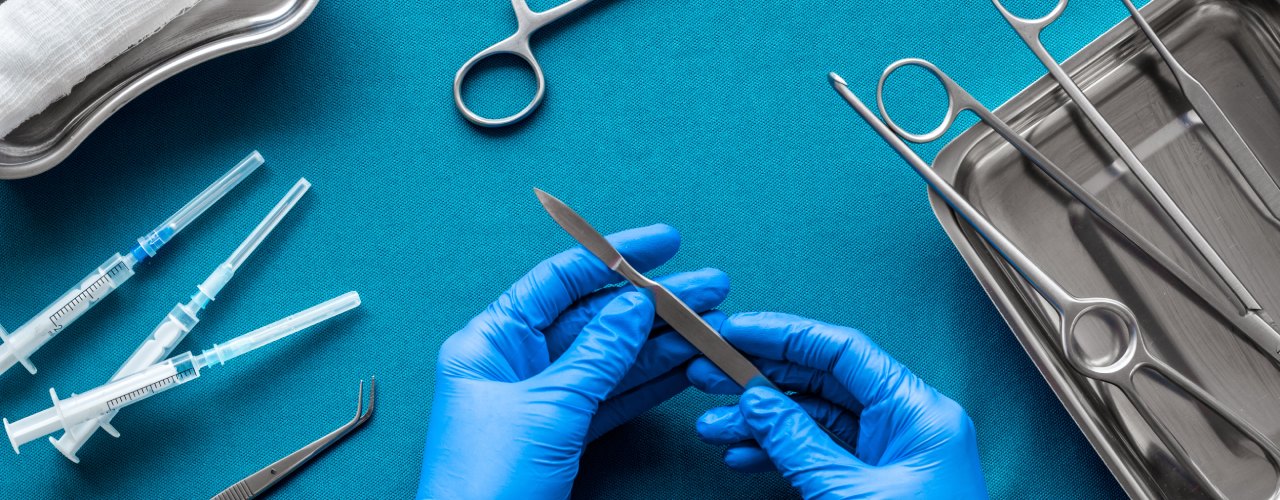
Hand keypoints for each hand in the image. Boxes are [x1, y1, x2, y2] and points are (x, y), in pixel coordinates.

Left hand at [417, 224, 728, 499]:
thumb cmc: (486, 485)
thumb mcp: (548, 409)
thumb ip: (596, 354)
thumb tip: (633, 304)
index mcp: (489, 343)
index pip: (558, 280)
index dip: (614, 256)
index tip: (666, 243)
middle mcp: (514, 364)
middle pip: (594, 317)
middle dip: (654, 302)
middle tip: (710, 287)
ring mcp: (541, 401)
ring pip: (612, 359)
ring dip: (664, 342)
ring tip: (714, 326)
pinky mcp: (563, 437)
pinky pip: (614, 397)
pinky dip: (652, 382)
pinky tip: (689, 364)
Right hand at [688, 313, 986, 498]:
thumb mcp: (849, 495)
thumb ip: (799, 442)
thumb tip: (758, 400)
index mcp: (918, 412)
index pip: (843, 350)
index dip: (783, 335)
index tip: (735, 332)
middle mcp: (906, 424)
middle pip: (823, 379)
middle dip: (762, 377)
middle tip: (710, 372)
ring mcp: (890, 454)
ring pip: (814, 418)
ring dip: (761, 419)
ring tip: (713, 425)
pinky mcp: (874, 482)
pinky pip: (820, 451)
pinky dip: (778, 450)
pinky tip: (742, 453)